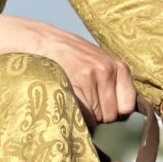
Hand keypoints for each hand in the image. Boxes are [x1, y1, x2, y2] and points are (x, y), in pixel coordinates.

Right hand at [0, 11, 136, 125]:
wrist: (34, 41)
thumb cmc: (64, 57)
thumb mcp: (94, 62)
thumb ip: (110, 83)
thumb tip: (124, 115)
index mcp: (117, 66)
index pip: (128, 107)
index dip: (114, 113)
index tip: (100, 110)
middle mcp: (107, 70)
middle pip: (111, 116)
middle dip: (97, 117)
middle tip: (78, 102)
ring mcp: (91, 77)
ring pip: (96, 120)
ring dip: (83, 118)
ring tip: (68, 100)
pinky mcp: (75, 85)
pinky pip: (82, 117)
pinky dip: (73, 118)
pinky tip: (63, 104)